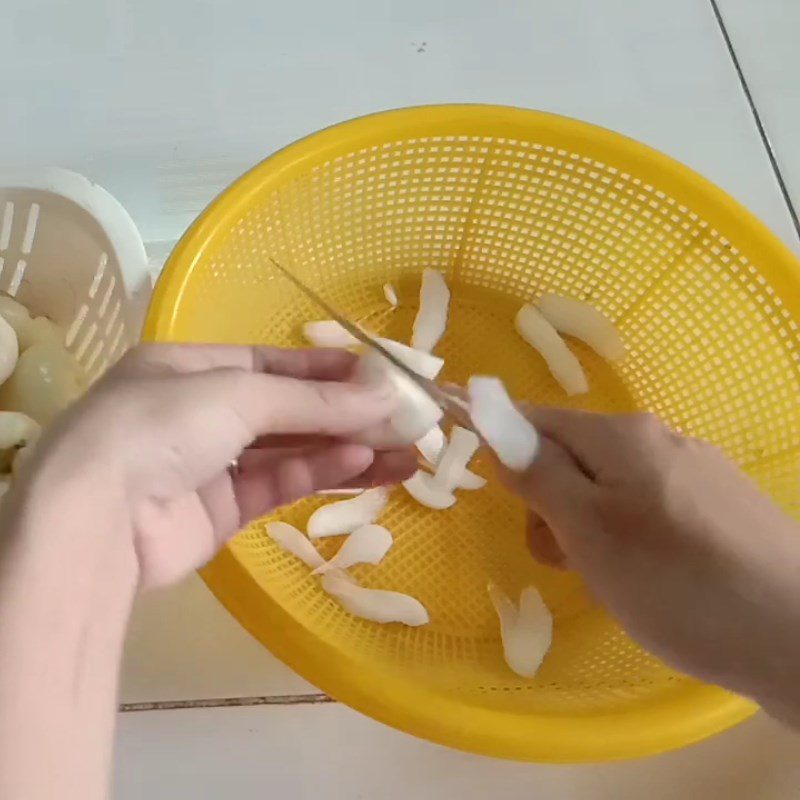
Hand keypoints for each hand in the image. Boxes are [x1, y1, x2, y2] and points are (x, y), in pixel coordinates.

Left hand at [19, 343, 414, 588]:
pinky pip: (281, 483)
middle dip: (346, 412)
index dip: (327, 368)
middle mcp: (199, 412)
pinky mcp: (223, 512)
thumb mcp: (239, 396)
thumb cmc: (162, 427)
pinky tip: (365, 465)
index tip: (381, 374)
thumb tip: (385, 394)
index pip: (272, 362)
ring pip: (291, 450)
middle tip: (405, 416)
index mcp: (189, 368)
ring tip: (405, 451)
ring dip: (347, 447)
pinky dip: (321, 472)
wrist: (98, 522)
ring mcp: (210, 464)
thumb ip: (314, 399)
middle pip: (288, 408)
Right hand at [502, 408, 799, 725]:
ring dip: (592, 530)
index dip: (501, 441)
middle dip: (554, 506)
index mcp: (622, 436)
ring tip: (615, 582)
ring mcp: (697, 472)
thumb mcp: (588, 531)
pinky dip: (632, 540)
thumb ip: (538, 476)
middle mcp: (660, 440)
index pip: (536, 418)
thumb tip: (499, 430)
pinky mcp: (721, 507)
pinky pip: (650, 510)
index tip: (490, 483)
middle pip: (574, 459)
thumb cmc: (677, 582)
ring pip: (611, 490)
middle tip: (568, 559)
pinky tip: (657, 583)